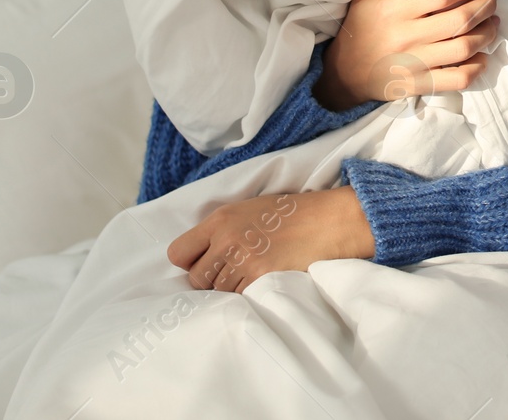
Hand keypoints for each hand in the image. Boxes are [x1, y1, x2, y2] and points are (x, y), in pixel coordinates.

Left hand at [167, 188, 375, 292]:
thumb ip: (221, 230)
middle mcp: (226, 239)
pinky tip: (264, 280)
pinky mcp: (260, 279)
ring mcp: (243, 261)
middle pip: (196, 278)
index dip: (190, 262)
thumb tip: (200, 255)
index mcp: (220, 219)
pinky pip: (240, 298)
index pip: (178, 252)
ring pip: (218, 291)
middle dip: (211, 280)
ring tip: (253, 274)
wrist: (329, 221)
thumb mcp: (250, 209)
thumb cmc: (292, 214)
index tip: (205, 263)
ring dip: (232, 288)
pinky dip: (249, 294)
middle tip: (234, 271)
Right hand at [315, 0, 500, 111]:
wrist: (344, 74)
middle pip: (460, 20)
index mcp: (395, 11)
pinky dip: (478, 67)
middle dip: (486, 5)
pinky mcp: (420, 85)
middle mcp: (408, 37)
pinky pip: (458, 78)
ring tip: (494, 22)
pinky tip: (483, 55)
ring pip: (465, 48)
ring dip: (488, 33)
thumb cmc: (359, 28)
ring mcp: (416, 64)